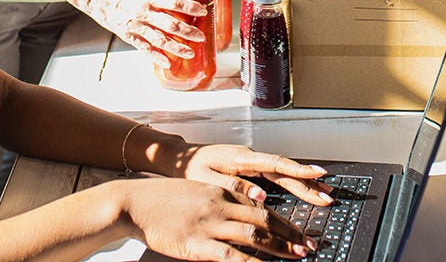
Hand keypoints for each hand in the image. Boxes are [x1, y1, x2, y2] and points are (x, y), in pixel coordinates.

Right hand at [85, 0, 209, 65]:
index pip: (173, 1)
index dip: (189, 7)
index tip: (202, 10)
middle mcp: (142, 12)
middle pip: (170, 24)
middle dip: (188, 32)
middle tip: (202, 36)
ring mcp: (134, 25)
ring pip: (160, 40)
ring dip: (177, 47)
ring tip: (190, 52)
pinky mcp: (127, 35)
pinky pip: (144, 48)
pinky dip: (156, 57)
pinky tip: (167, 62)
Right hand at [123, 178, 317, 259]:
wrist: (134, 203)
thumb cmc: (161, 201)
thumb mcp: (195, 193)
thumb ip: (218, 201)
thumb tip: (243, 215)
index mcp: (219, 191)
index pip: (260, 206)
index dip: (283, 220)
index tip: (300, 231)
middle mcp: (219, 205)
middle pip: (263, 220)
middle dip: (290, 234)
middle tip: (310, 245)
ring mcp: (210, 224)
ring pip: (254, 236)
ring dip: (280, 248)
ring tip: (299, 256)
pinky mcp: (198, 244)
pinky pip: (231, 256)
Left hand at [178, 144, 333, 207]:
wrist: (179, 158)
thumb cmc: (190, 168)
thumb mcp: (207, 179)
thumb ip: (233, 186)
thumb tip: (260, 196)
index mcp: (240, 158)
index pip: (274, 163)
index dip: (298, 170)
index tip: (318, 174)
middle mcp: (248, 157)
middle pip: (283, 169)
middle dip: (307, 182)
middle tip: (327, 195)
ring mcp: (249, 162)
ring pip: (280, 172)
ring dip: (301, 183)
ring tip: (321, 194)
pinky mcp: (247, 168)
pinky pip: (273, 175)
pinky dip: (289, 182)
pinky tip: (299, 189)